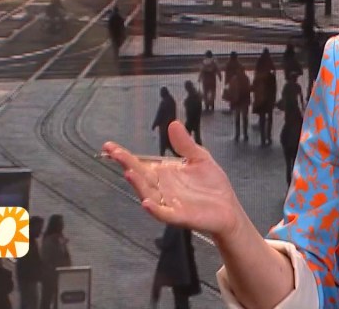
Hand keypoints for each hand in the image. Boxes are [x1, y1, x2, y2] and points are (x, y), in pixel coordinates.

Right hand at [102, 120, 243, 236]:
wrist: (229, 209)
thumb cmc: (212, 186)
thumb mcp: (199, 159)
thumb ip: (185, 145)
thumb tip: (173, 123)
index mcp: (163, 174)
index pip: (140, 163)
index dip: (125, 155)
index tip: (109, 146)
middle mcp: (161, 189)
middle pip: (140, 176)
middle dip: (127, 165)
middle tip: (114, 153)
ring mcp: (168, 203)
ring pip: (148, 194)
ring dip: (138, 185)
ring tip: (128, 172)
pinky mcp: (180, 216)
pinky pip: (163, 213)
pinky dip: (155, 209)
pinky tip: (146, 203)